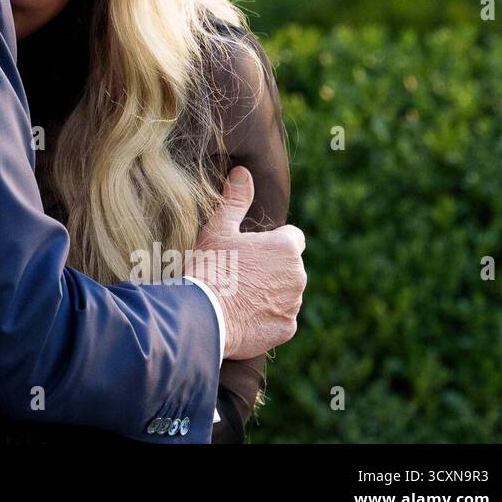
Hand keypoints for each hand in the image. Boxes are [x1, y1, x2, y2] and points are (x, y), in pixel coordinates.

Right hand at [190, 167, 306, 360]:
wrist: (203, 315)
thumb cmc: (210, 266)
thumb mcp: (219, 229)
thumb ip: (235, 200)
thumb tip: (243, 172)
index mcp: (286, 247)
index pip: (293, 238)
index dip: (272, 242)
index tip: (252, 249)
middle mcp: (298, 275)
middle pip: (290, 267)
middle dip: (272, 268)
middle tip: (239, 272)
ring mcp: (294, 304)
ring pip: (286, 293)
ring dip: (270, 292)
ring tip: (238, 294)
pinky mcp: (287, 328)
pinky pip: (281, 318)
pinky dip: (267, 317)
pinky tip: (243, 315)